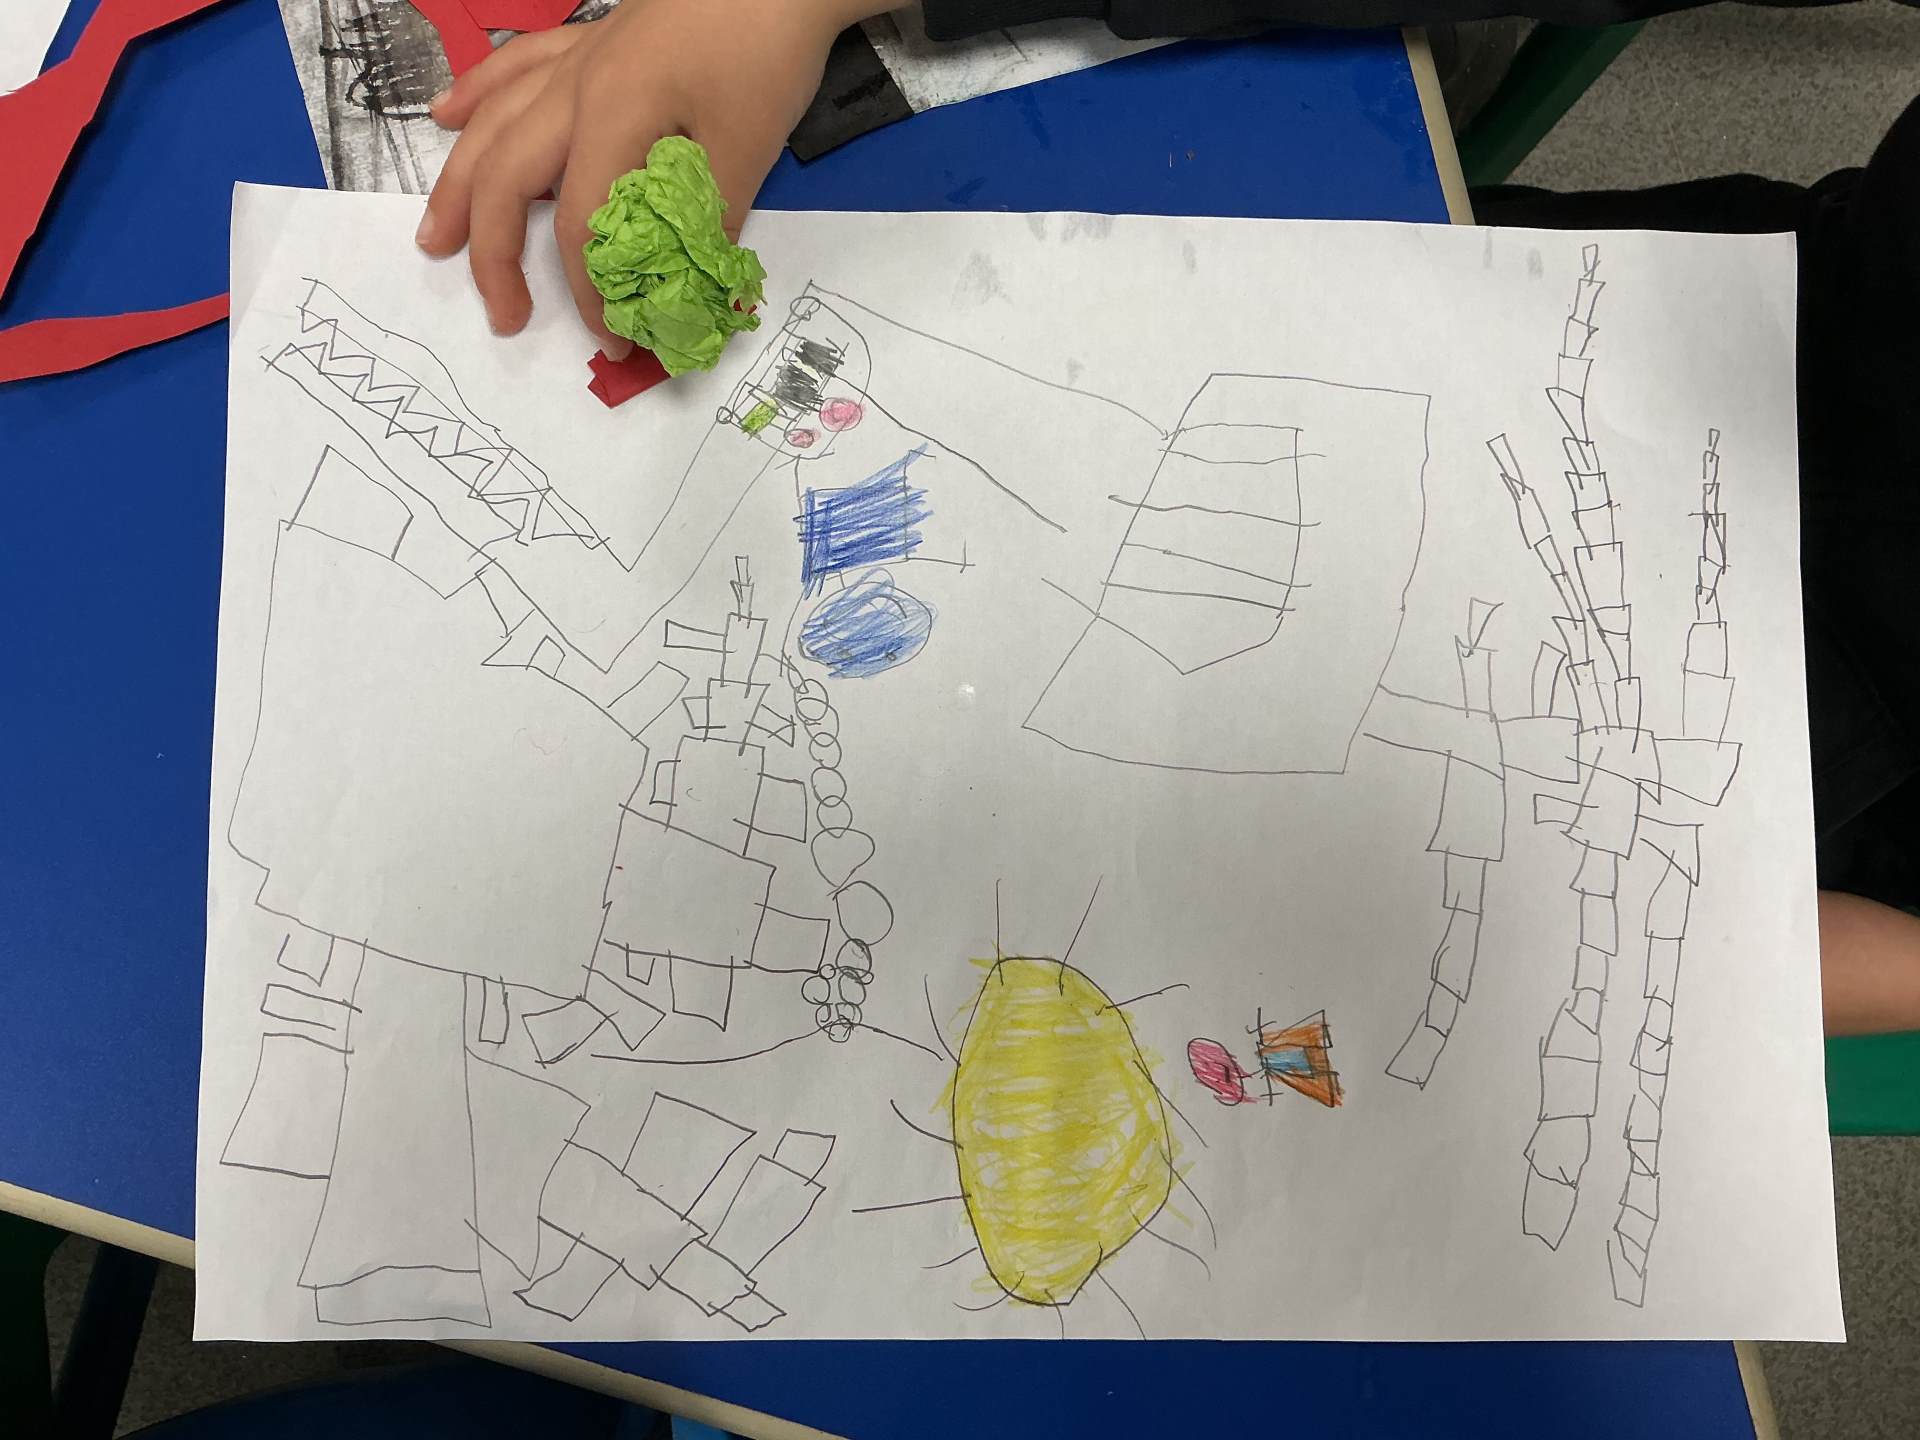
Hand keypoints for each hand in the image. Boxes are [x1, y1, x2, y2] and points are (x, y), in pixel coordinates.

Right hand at [417, 0, 881, 356]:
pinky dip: (475, 95)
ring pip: (494, 123)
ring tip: (435, 237)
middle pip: (510, 175)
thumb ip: (707, 222)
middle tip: (503, 314)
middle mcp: (577, 86)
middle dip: (495, 252)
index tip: (615, 339)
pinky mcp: (591, 40)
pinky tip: (446, 115)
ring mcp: (578, 58)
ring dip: (458, 183)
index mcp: (612, 114)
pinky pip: (514, 68)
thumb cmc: (764, 51)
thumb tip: (687, 293)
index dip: (592, 290)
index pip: (581, 222)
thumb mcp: (747, 147)